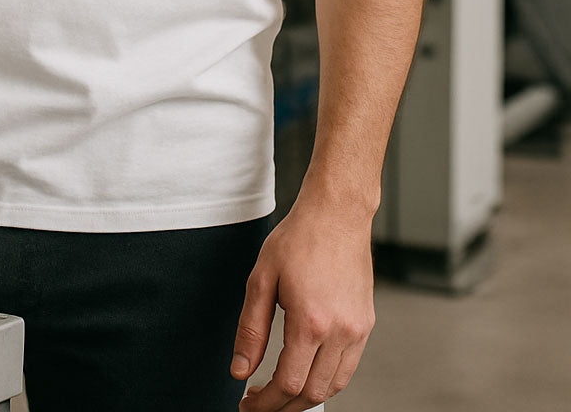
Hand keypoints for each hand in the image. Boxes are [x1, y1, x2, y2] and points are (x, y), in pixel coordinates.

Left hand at [231, 195, 375, 409]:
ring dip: (306, 398)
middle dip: (283, 407)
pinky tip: (307, 373)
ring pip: (333, 386)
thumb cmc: (300, 238)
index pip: (288, 383)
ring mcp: (357, 330)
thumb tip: (240, 369)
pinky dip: (327, 381)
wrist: (337, 213)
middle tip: (260, 403)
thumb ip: (251, 329)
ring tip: (281, 394)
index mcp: (311, 321)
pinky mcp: (366, 324)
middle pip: (312, 393)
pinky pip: (348, 368)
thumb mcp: (262, 278)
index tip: (249, 404)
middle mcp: (340, 331)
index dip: (265, 403)